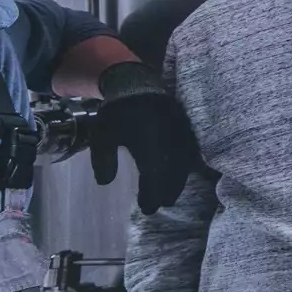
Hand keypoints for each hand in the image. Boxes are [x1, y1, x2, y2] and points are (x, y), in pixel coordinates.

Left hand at [92, 62, 200, 213]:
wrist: (137, 83)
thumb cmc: (118, 111)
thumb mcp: (102, 134)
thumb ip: (103, 159)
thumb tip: (105, 183)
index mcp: (148, 138)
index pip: (153, 172)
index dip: (152, 193)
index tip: (148, 208)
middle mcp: (168, 136)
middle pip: (172, 170)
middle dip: (167, 190)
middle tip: (162, 204)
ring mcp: (179, 130)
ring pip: (184, 162)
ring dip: (178, 180)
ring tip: (171, 195)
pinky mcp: (185, 126)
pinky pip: (189, 151)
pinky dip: (185, 166)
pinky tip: (181, 175)